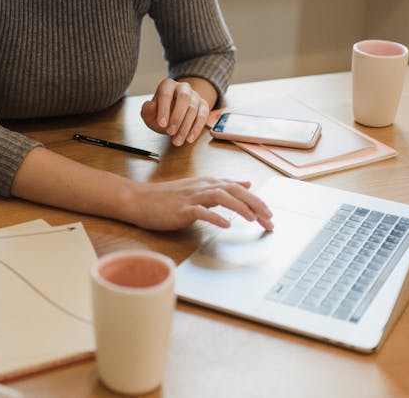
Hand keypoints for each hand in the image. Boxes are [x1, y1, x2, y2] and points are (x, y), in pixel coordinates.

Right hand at [121, 177, 273, 231]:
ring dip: (240, 208)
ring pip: (221, 197)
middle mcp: (202, 186)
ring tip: (254, 219)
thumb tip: (245, 184)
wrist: (139, 200)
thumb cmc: (167, 198)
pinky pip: (201, 211)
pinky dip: (215, 217)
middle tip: (270, 219)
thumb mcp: (198, 188)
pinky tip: (226, 225)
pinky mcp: (181, 209)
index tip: (270, 214)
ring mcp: (191, 197)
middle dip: (255, 204)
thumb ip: (222, 187)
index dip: (256, 201)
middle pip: (234, 191)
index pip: (238, 188)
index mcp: (208, 183)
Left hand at [140, 78, 210, 145]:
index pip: (166, 94)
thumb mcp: (149, 113)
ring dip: (185, 127)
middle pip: (184, 97)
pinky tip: (189, 138)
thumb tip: (152, 106)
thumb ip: (148, 110)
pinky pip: (203, 116)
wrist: (172, 116)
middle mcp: (183, 87)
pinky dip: (196, 128)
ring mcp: (195, 96)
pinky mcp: (204, 105)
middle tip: (170, 132)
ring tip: (177, 141)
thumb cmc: (159, 113)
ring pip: (193, 109)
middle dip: (177, 116)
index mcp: (167, 85)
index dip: (164, 109)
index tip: (161, 124)